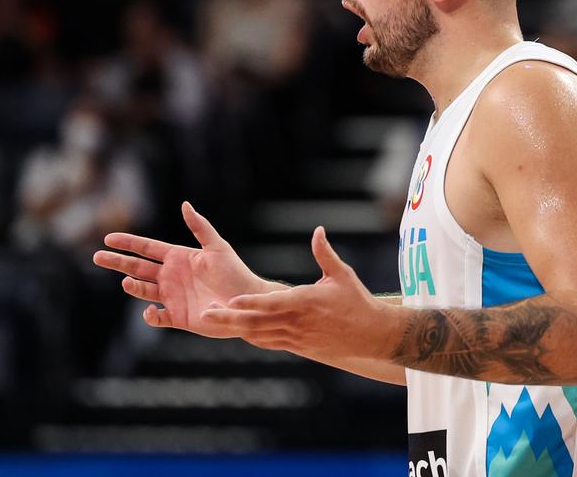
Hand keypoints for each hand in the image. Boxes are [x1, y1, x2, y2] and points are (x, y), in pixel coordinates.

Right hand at [93, 201, 275, 336]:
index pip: (147, 248)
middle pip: (137, 268)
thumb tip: (185, 204)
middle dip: (117, 262)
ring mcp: (172, 297)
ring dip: (133, 287)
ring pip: (144, 291)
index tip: (108, 238)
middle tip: (97, 257)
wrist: (247, 302)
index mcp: (178, 258)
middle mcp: (171, 277)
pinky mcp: (178, 317)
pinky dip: (150, 316)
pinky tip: (150, 311)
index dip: (128, 243)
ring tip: (127, 282)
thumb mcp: (217, 247)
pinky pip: (157, 317)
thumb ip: (200, 227)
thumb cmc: (235, 272)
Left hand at [201, 226, 398, 361]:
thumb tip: (318, 230)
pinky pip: (269, 342)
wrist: (370, 335)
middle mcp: (297, 322)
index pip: (272, 303)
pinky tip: (237, 331)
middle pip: (257, 322)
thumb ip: (325, 253)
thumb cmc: (357, 301)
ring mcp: (296, 338)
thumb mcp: (342, 274)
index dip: (250, 302)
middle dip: (230, 318)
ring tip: (213, 322)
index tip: (230, 299)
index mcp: (305, 302)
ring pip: (259, 335)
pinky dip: (251, 337)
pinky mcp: (298, 347)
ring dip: (235, 328)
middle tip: (206, 313)